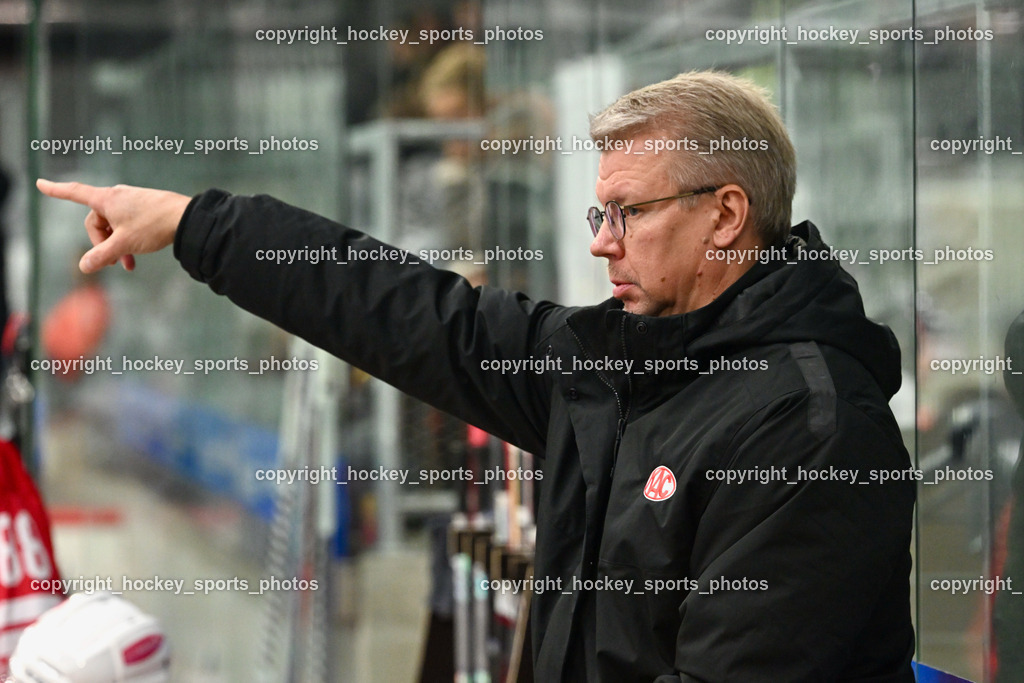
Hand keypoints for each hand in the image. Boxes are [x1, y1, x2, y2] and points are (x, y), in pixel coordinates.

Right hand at [36, 179, 191, 272]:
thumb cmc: (153, 226)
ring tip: (127, 264)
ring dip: (116, 246)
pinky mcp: (143, 207)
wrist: (186, 218)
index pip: (74, 193)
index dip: (56, 190)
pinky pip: (127, 224)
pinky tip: (136, 256)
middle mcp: (116, 196)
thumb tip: (84, 266)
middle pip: (96, 221)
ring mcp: (131, 200)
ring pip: (113, 226)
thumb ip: (102, 255)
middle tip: (114, 262)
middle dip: (102, 244)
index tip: (41, 183)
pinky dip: (127, 240)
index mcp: (106, 199)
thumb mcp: (124, 244)